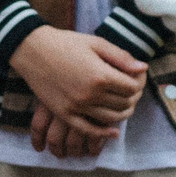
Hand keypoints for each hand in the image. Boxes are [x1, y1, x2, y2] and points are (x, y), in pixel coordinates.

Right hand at [10, 27, 144, 148]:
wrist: (32, 50)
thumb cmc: (66, 43)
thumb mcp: (96, 43)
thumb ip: (121, 57)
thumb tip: (143, 68)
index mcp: (100, 75)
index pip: (132, 88)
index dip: (139, 83)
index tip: (138, 78)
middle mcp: (90, 94)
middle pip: (124, 104)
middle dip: (133, 97)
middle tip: (132, 90)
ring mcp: (76, 107)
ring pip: (110, 118)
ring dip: (122, 114)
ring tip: (125, 105)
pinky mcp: (64, 113)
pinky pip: (88, 130)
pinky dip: (103, 133)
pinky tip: (113, 132)